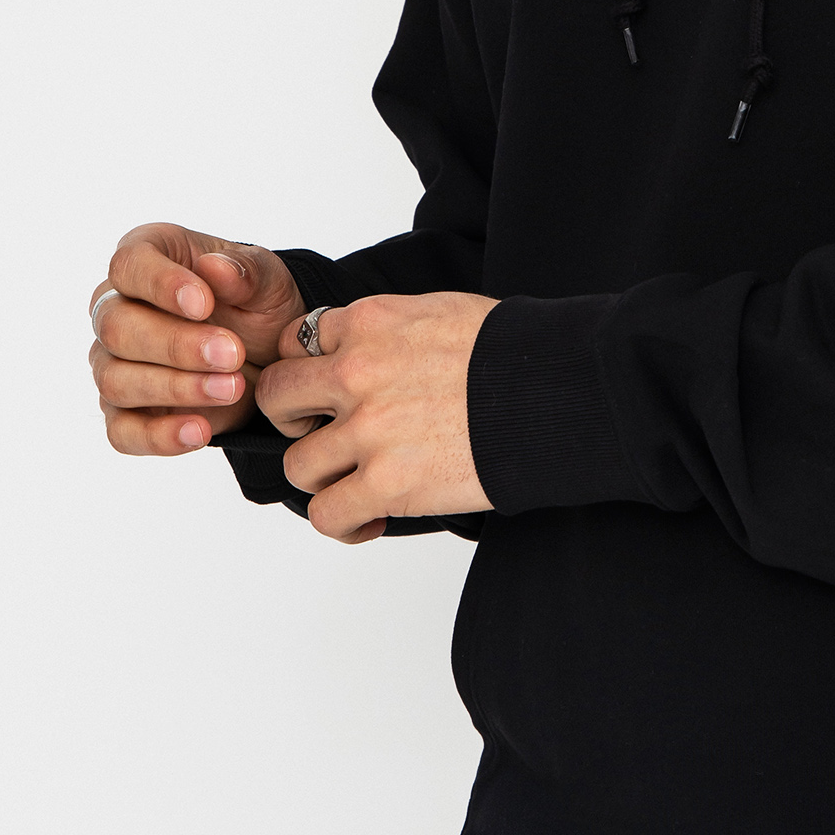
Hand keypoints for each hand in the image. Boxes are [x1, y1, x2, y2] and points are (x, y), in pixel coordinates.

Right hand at [90, 224, 301, 457]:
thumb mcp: (269, 281)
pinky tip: (201, 432)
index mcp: (147, 259)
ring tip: (233, 388)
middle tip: (232, 354)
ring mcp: (113, 363)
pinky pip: (122, 431)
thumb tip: (214, 267)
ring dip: (176, 388)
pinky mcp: (124, 413)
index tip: (204, 305)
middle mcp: (117, 309)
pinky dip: (159, 436)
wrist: (272, 358)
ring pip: (116, 380)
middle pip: (116, 327)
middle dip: (176, 345)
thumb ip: (247, 271)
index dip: (160, 284)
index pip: (128, 264)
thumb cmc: (258, 306)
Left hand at [256, 291, 496, 544]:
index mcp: (371, 322)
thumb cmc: (516, 352)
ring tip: (354, 483)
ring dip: (323, 477)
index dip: (308, 370)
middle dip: (294, 420)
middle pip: (277, 398)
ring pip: (297, 464)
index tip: (325, 391)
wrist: (556, 392)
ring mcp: (368, 429)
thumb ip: (391, 331)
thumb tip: (374, 350)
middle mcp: (357, 371)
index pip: (297, 342)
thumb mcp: (441, 313)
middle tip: (324, 435)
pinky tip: (367, 519)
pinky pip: (326, 514)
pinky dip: (342, 522)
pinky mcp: (386, 483)